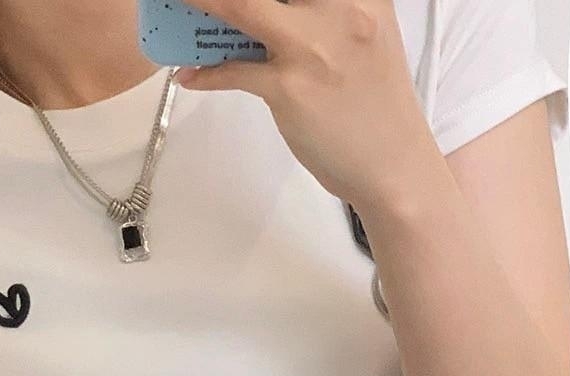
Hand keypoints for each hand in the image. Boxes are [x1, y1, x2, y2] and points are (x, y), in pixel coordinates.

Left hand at [174, 0, 442, 212]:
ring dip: (202, 5)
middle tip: (191, 0)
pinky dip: (208, 73)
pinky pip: (234, 70)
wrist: (393, 165)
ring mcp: (313, 46)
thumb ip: (320, 14)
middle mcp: (341, 6)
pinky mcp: (290, 87)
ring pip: (241, 6)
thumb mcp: (359, 36)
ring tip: (176, 9)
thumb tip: (256, 15)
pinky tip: (191, 75)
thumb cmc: (373, 104)